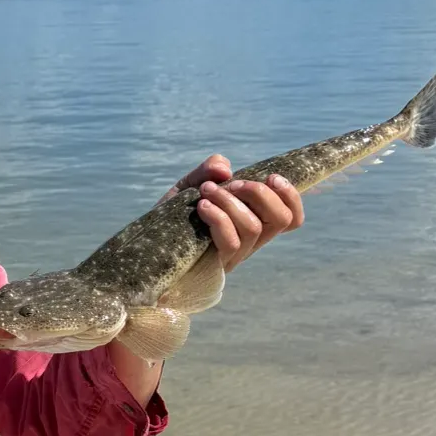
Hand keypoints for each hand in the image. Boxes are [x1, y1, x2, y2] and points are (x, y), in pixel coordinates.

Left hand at [158, 155, 304, 272]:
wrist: (143, 252)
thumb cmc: (169, 221)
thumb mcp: (187, 187)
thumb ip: (207, 171)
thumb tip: (225, 168)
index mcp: (251, 224)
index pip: (291, 218)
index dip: (291, 197)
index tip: (273, 177)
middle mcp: (248, 243)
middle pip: (280, 221)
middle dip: (261, 194)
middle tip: (234, 183)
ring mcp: (232, 257)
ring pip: (253, 229)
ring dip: (232, 202)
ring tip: (208, 191)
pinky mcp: (214, 267)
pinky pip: (230, 242)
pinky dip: (219, 218)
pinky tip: (201, 207)